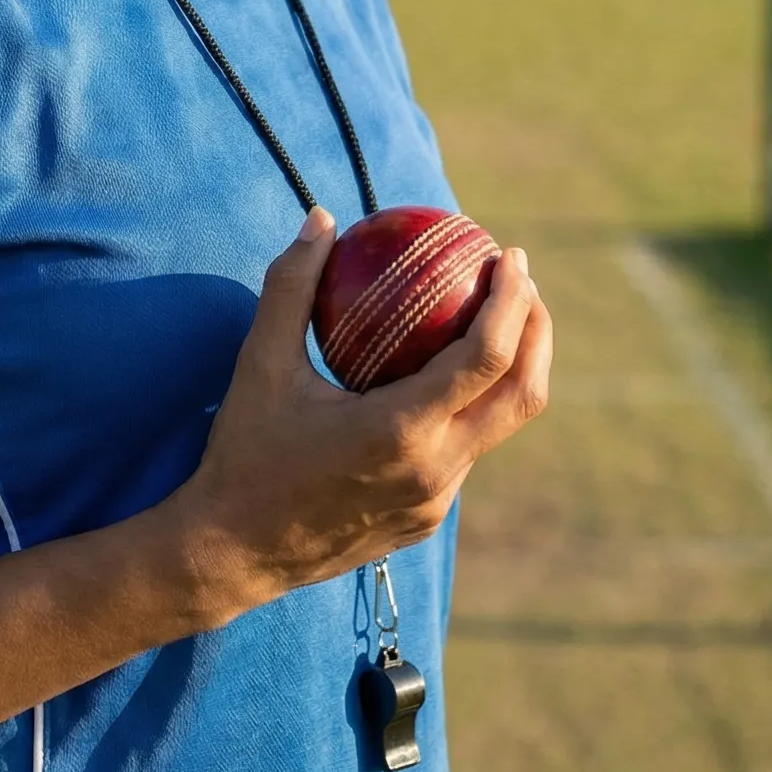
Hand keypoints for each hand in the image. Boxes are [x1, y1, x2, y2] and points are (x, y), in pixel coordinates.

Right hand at [172, 208, 550, 618]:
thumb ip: (292, 286)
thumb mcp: (262, 363)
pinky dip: (471, 406)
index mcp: (402, 430)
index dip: (512, 300)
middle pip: (523, 395)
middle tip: (519, 279)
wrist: (234, 553)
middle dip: (536, 330)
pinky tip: (444, 377)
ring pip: (500, 428)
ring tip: (494, 318)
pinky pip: (466, 454)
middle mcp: (435, 470)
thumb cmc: (246, 453)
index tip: (509, 255)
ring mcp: (436, 502)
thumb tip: (321, 219)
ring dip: (510, 370)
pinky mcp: (427, 520)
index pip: (487, 357)